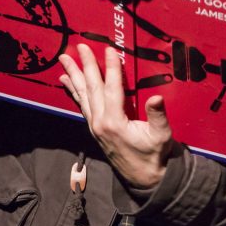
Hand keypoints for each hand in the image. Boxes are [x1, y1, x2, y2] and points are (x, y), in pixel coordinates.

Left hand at [59, 44, 173, 188]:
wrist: (144, 178)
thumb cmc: (154, 156)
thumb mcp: (161, 136)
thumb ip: (157, 116)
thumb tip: (157, 97)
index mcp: (115, 122)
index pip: (112, 88)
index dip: (111, 68)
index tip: (109, 49)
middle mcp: (100, 122)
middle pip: (92, 88)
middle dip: (86, 65)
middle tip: (79, 47)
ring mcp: (95, 126)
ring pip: (82, 95)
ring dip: (74, 75)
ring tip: (64, 59)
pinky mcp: (94, 129)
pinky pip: (81, 104)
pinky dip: (74, 91)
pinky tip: (67, 81)